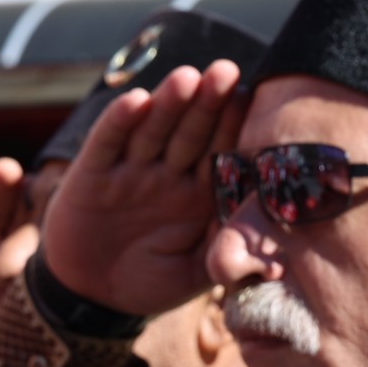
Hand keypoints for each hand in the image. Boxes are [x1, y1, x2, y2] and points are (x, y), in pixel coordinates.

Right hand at [38, 61, 244, 317]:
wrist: (91, 295)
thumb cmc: (149, 283)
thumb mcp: (193, 275)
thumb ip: (226, 258)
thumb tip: (276, 260)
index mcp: (198, 193)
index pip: (219, 152)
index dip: (233, 126)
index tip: (252, 99)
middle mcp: (167, 173)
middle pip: (190, 131)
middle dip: (207, 102)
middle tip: (226, 72)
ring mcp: (131, 169)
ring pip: (153, 130)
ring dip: (168, 104)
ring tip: (187, 78)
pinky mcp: (93, 172)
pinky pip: (108, 143)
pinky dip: (120, 123)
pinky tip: (136, 101)